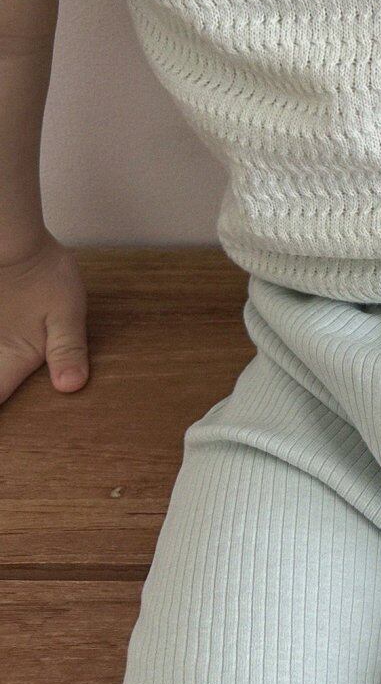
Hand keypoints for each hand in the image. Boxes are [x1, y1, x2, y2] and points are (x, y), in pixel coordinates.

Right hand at [0, 234, 87, 407]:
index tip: (8, 443)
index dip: (0, 414)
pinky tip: (4, 339)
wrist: (12, 241)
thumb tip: (71, 387)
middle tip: (7, 410)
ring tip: (5, 383)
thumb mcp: (67, 315)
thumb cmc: (44, 276)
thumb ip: (68, 351)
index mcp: (12, 357)